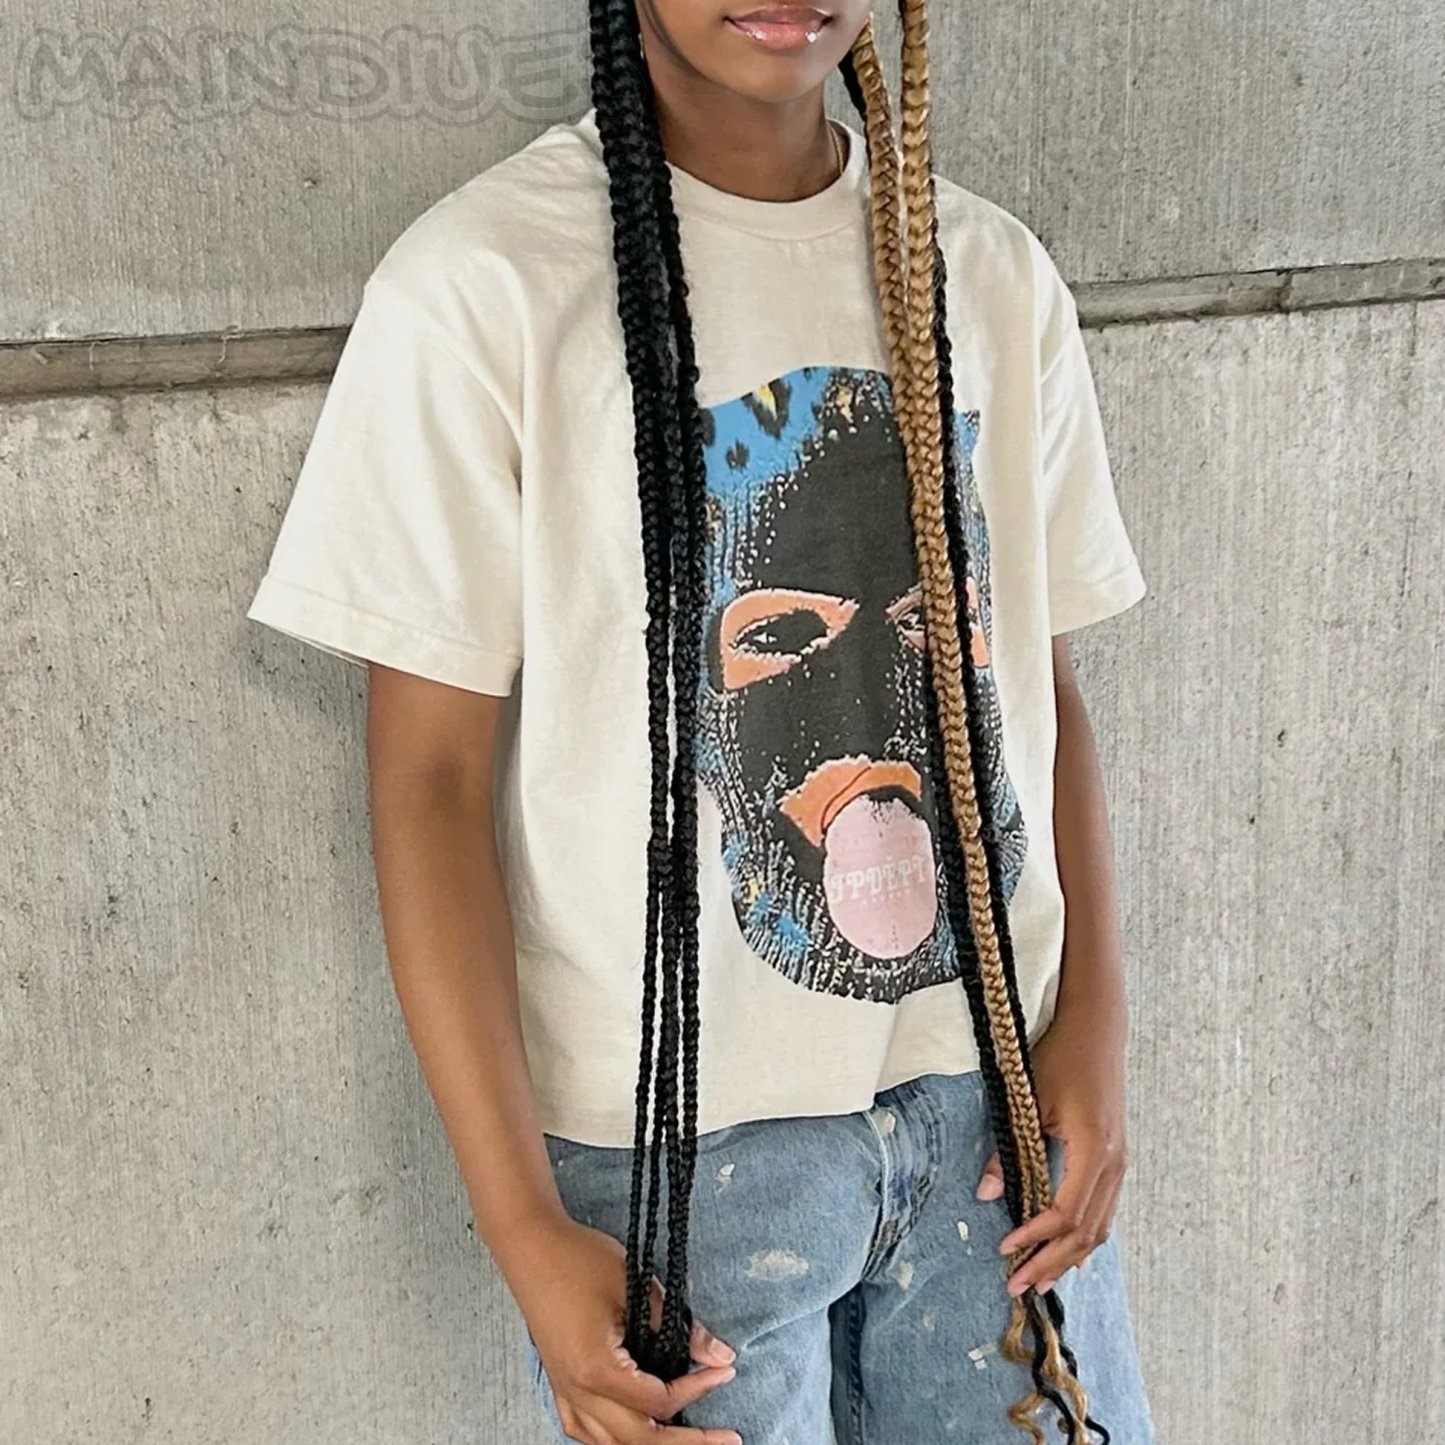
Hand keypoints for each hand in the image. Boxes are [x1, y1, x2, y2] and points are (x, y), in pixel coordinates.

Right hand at [507, 1215, 740, 1444]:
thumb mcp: (636, 1287)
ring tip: (685, 1436)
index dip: (697, 1389)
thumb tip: (719, 1354)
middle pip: (639, 1440)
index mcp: (597, 1370)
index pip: (658, 1401)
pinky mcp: (557, 1382)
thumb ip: (679, 1327)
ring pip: (609, 1444)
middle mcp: (578, 1391)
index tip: (723, 1370)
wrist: (531, 1246)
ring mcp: (563, 1390)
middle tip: (725, 1439)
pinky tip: (632, 1427)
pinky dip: (613, 1437)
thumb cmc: (579, 1260)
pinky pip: (584, 1430)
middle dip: (686, 1442)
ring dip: (650, 1442)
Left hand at [974, 1007, 1127, 1296]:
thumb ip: (1007, 1150)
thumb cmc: (1060, 1058)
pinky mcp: (1116, 1158)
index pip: (1066, 1213)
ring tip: (1040, 1278)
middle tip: (1018, 1284)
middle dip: (1051, 1261)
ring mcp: (1120, 1162)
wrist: (1096, 1030)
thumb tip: (985, 1194)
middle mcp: (1114, 1163)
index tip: (1006, 1248)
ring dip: (1069, 1256)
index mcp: (1094, 1150)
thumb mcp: (1028, 1100)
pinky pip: (1104, 1210)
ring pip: (1100, 1226)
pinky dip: (1085, 1236)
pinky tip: (1068, 1252)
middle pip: (1087, 1232)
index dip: (1036, 1237)